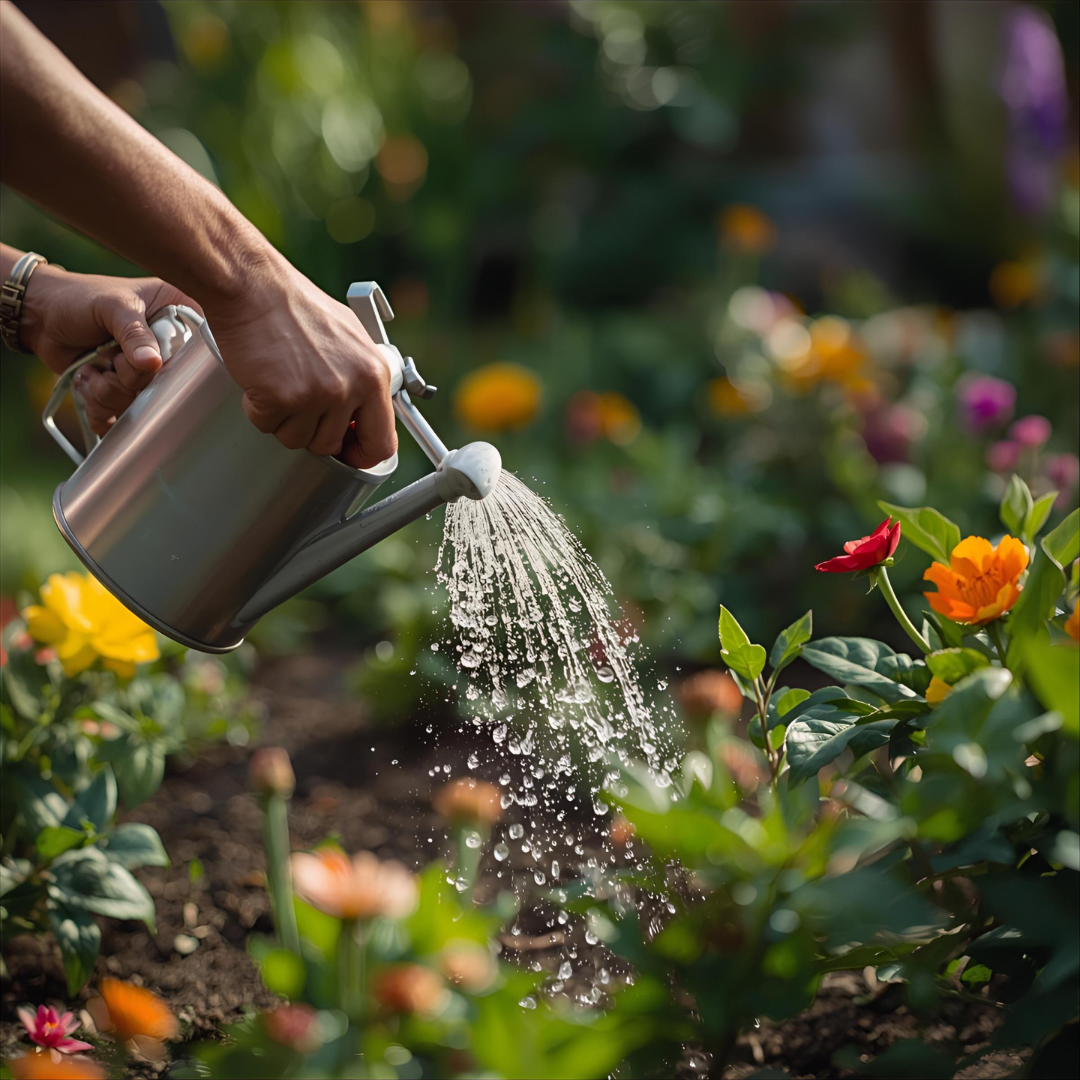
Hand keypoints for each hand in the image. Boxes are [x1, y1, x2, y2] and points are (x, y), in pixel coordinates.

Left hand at [20, 264, 200, 434]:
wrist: (39, 314)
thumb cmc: (77, 297)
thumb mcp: (112, 306)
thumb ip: (134, 333)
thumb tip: (152, 364)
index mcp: (176, 315)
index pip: (194, 350)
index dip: (172, 363)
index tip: (147, 360)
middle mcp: (163, 346)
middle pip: (166, 383)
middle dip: (130, 380)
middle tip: (109, 360)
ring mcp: (142, 370)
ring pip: (140, 402)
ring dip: (108, 393)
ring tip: (91, 369)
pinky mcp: (122, 389)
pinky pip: (119, 415)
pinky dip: (99, 408)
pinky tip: (87, 382)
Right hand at [202, 258, 397, 469]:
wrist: (254, 286)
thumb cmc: (297, 306)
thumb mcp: (352, 337)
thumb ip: (364, 377)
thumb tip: (368, 412)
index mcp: (373, 375)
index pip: (382, 442)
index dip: (362, 454)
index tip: (349, 451)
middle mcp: (349, 388)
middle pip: (331, 445)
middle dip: (313, 431)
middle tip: (301, 403)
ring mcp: (314, 395)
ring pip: (297, 439)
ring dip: (285, 420)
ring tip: (282, 383)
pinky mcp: (279, 398)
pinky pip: (268, 426)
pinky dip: (259, 409)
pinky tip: (263, 380)